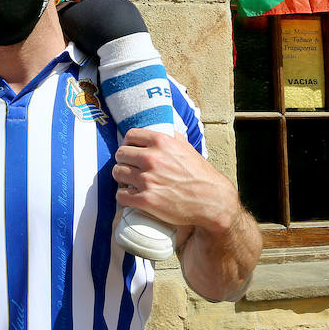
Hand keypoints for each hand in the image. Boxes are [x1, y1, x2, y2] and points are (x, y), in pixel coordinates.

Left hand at [114, 129, 260, 301]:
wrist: (211, 200)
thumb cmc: (200, 174)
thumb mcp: (187, 148)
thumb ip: (172, 136)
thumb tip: (161, 129)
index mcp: (161, 142)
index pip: (130, 136)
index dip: (128, 144)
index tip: (130, 151)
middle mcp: (152, 158)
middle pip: (120, 154)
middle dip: (124, 161)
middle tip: (130, 168)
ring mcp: (147, 179)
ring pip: (118, 173)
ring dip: (122, 178)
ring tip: (129, 182)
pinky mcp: (146, 200)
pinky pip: (121, 195)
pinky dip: (123, 196)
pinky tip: (130, 196)